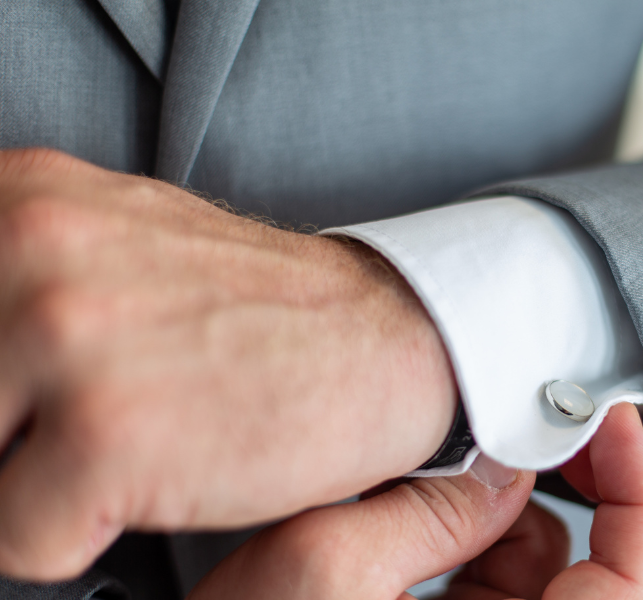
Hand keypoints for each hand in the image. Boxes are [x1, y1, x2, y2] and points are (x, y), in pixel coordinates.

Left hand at [0, 149, 457, 579]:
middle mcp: (26, 247)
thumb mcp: (112, 248)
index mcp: (15, 198)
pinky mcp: (108, 435)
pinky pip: (16, 542)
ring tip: (128, 444)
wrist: (389, 339)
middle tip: (96, 419)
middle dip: (8, 439)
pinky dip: (79, 536)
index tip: (35, 401)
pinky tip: (160, 478)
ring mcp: (66, 338)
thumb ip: (10, 283)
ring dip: (37, 487)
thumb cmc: (259, 309)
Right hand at [192, 403, 642, 599]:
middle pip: (621, 582)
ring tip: (480, 468)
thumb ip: (425, 512)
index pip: (635, 586)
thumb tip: (508, 464)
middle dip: (601, 496)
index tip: (612, 422)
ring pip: (565, 579)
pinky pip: (516, 587)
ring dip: (536, 514)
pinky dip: (499, 538)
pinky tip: (456, 507)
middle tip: (567, 427)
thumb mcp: (318, 569)